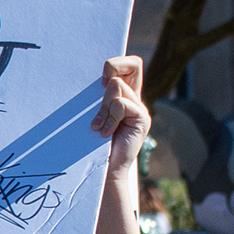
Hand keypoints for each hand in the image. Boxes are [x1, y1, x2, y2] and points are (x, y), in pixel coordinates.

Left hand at [93, 52, 149, 186]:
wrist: (102, 170)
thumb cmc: (91, 144)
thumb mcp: (93, 115)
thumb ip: (96, 98)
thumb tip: (95, 81)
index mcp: (123, 95)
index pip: (130, 64)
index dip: (116, 63)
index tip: (100, 80)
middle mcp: (134, 99)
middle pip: (134, 64)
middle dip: (111, 72)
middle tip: (100, 90)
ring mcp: (140, 109)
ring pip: (117, 86)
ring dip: (102, 107)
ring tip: (98, 126)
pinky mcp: (142, 119)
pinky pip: (120, 105)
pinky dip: (108, 118)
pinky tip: (104, 133)